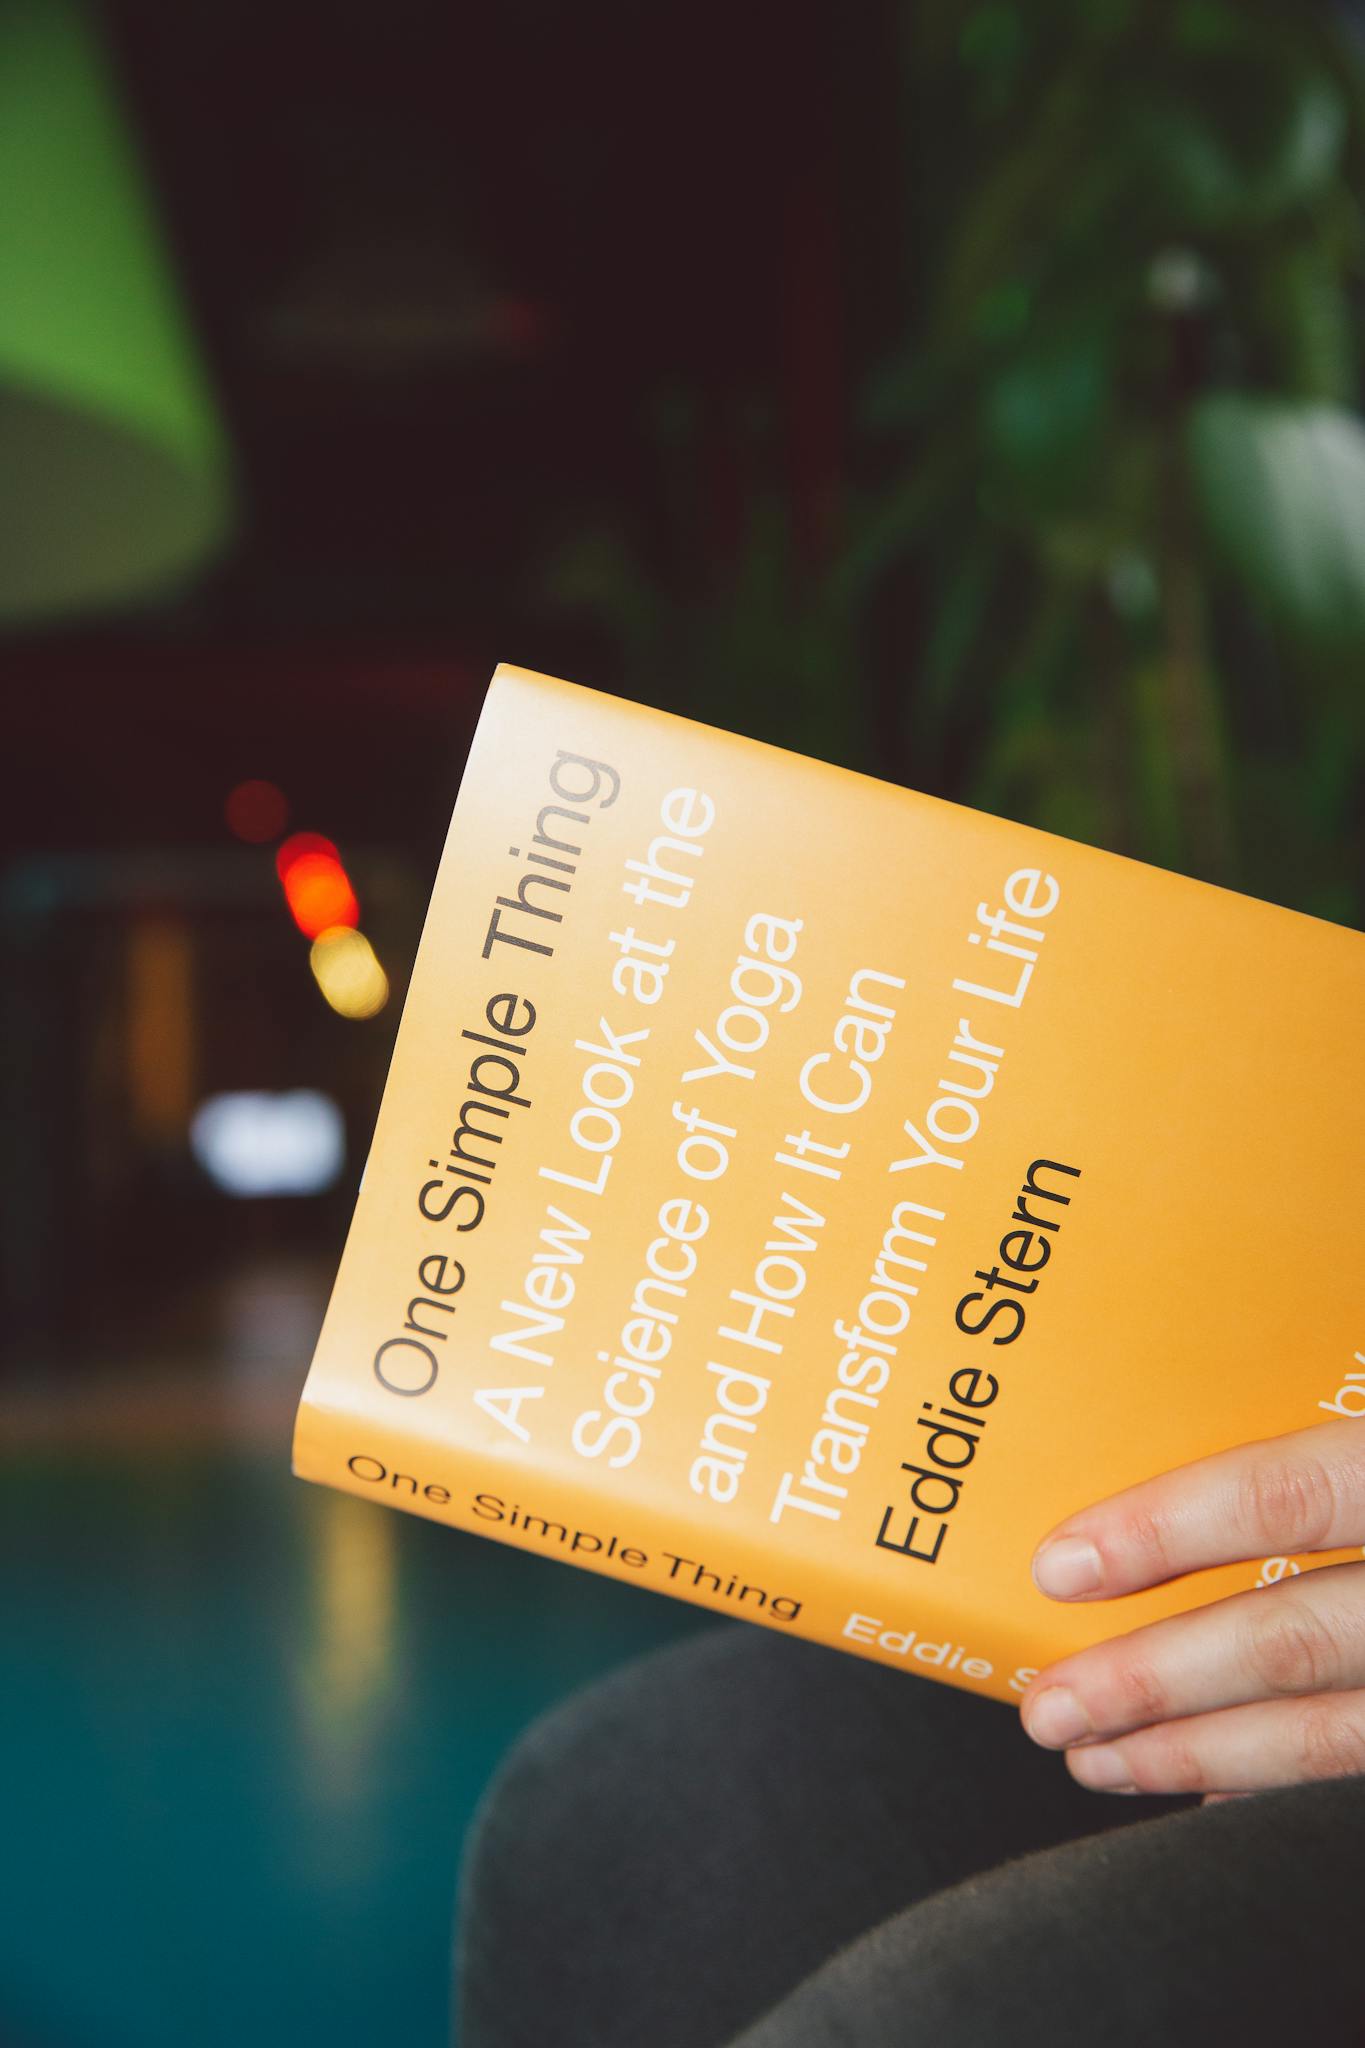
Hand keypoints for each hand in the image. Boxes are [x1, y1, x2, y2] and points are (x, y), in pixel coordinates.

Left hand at [1019, 1416, 1364, 1797]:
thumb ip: (1304, 1414)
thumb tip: (1177, 1397)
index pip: (1283, 1498)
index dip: (1166, 1532)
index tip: (1062, 1567)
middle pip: (1289, 1639)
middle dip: (1152, 1679)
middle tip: (1052, 1704)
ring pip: (1330, 1731)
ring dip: (1201, 1750)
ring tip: (1100, 1759)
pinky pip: (1364, 1764)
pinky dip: (1280, 1776)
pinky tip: (1211, 1782)